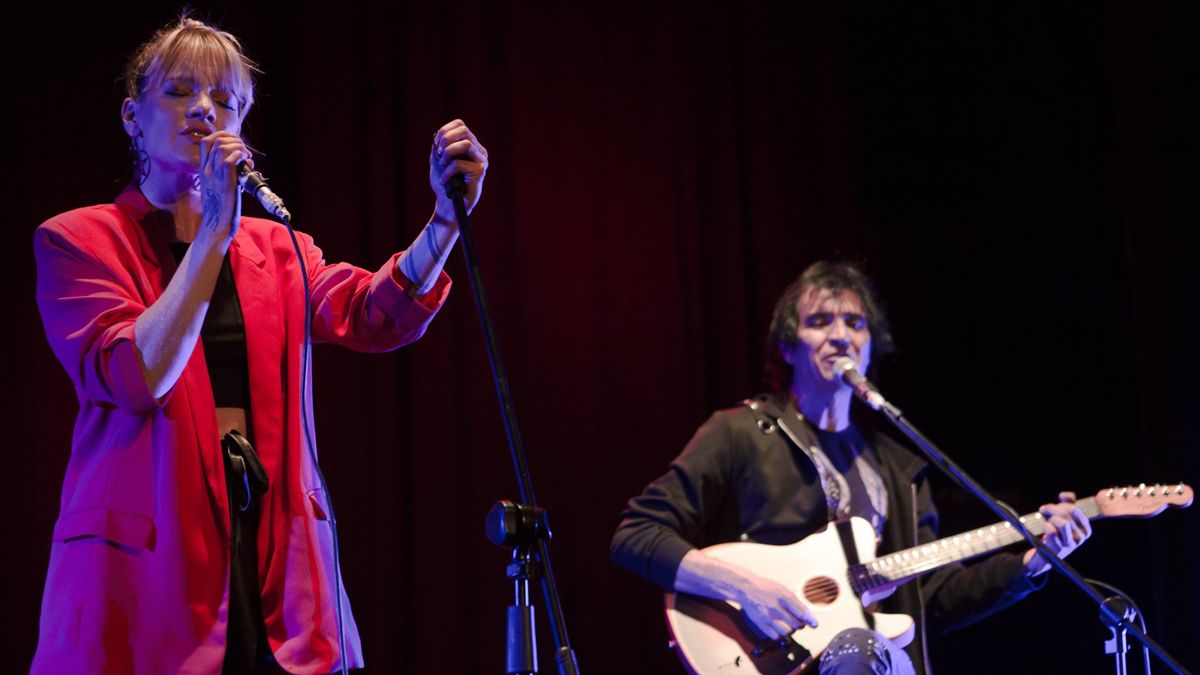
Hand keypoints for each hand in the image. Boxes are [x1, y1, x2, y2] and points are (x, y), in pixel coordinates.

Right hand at [198, 131, 250, 241]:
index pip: (206, 141)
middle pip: (215, 140)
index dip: (222, 135)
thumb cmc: (221, 208)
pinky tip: (247, 163)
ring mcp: (215, 177)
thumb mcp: (220, 186)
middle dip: (233, 139)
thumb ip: (228, 173)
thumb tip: (245, 162)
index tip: (235, 141)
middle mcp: (207, 170)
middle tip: (244, 150)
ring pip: (222, 147)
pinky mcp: (226, 184)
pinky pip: (230, 161)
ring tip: (246, 156)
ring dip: (238, 147)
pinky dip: (241, 157)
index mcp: (203, 170)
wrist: (216, 227)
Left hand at [429, 119, 487, 221]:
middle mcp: (479, 151)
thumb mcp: (439, 160)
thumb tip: (438, 134)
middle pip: (464, 130)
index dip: (445, 130)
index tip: (436, 145)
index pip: (460, 125)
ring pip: (465, 144)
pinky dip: (447, 172)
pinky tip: (445, 181)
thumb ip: (440, 146)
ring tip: (442, 165)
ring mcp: (481, 161)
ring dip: (448, 153)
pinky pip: (459, 164)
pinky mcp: (479, 172)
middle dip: (446, 139)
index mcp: (471, 146)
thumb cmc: (445, 184)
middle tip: (438, 153)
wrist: (449, 205)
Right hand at [675, 550, 817, 641]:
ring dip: (789, 630)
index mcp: (784, 596)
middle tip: (795, 620)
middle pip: (796, 624)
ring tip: (786, 624)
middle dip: (799, 624)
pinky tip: (777, 627)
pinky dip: (779, 634)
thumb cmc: (765, 587)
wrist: (745, 588)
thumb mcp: (781, 589)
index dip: (810, 620)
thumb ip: (794, 601)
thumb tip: (806, 614)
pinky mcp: (762, 624)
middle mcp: (777, 607)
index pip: (801, 612)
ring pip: (787, 632)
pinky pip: (776, 636)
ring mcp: (769, 617)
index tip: (815, 625)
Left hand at [1023, 491, 1092, 575]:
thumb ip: (1067, 504)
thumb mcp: (1064, 518)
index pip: (1075, 509)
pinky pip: (1052, 531)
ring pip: (1061, 521)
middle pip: (1065, 513)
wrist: (1045, 556)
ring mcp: (1071, 544)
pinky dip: (1047, 527)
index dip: (1062, 504)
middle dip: (1052, 508)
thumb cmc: (1056, 534)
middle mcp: (1081, 537)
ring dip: (1050, 518)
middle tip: (1043, 510)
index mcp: (1085, 529)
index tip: (1053, 505)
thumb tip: (1065, 495)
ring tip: (1047, 521)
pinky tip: (1046, 529)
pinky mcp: (1059, 549)